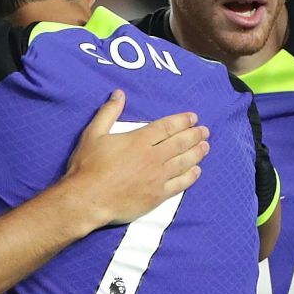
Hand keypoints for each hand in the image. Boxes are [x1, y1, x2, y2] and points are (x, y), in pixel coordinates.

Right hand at [62, 90, 208, 228]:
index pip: (167, 127)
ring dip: (196, 153)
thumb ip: (108, 112)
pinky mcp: (157, 196)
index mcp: (139, 140)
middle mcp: (153, 157)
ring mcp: (157, 178)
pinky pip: (179, 185)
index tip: (193, 118)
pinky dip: (190, 177)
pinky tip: (197, 171)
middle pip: (180, 143)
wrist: (87, 199)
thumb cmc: (87, 167)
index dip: (182, 121)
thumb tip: (119, 94)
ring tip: (205, 147)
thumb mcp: (94, 134)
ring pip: (183, 162)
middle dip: (194, 135)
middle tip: (205, 131)